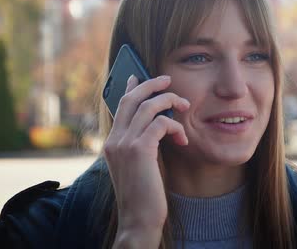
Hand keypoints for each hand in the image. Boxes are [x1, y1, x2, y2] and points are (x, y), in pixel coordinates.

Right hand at [104, 75, 189, 247]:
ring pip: (148, 107)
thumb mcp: (140, 166)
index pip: (120, 107)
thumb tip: (157, 125)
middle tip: (168, 80)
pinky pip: (160, 123)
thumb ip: (142, 145)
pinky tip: (183, 140)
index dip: (130, 89)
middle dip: (151, 84)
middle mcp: (114, 140)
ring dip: (169, 102)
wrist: (138, 220)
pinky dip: (175, 126)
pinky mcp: (139, 150)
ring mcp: (124, 144)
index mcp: (112, 143)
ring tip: (184, 107)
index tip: (138, 76)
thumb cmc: (144, 196)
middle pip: (131, 98)